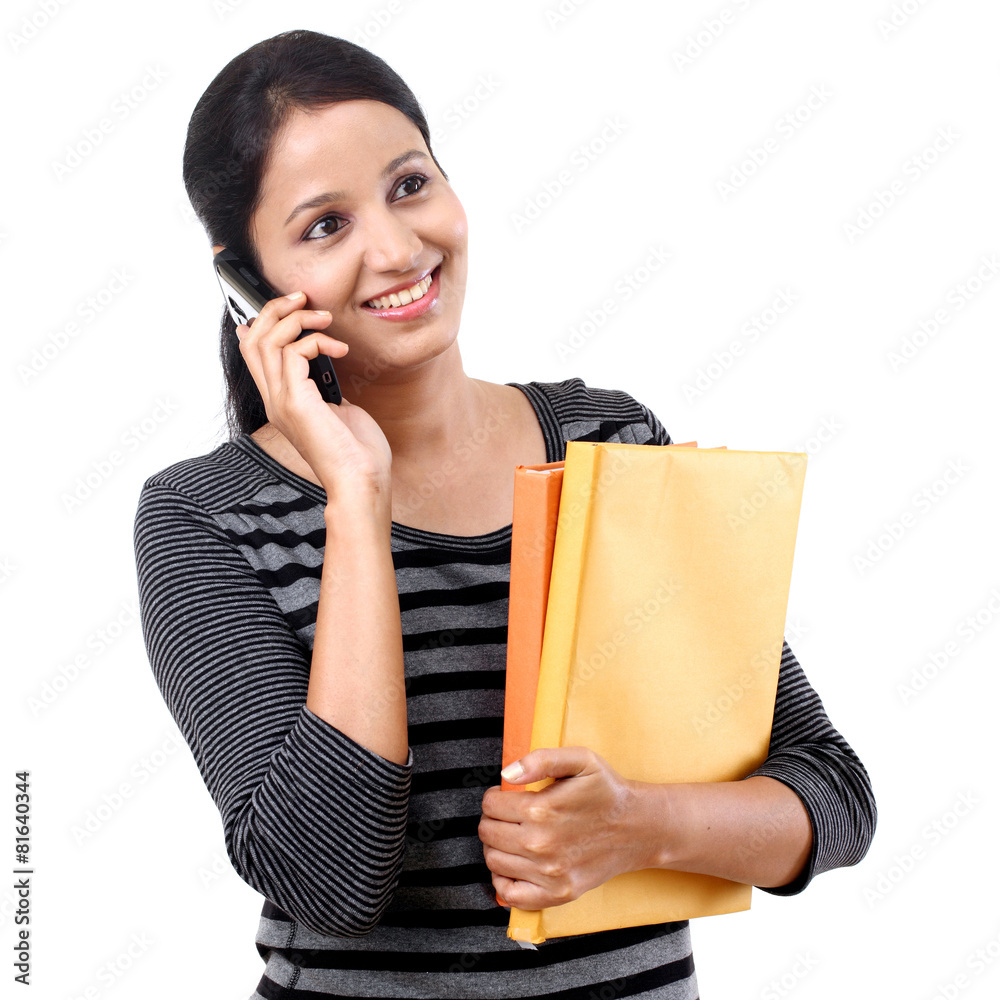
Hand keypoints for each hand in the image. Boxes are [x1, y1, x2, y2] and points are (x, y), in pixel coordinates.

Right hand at [236, 291, 390, 496]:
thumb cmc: (357, 452)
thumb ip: (325, 389)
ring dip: (298, 318)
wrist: (360, 480)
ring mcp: (281, 401)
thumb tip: (326, 369)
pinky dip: (317, 341)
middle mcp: (274, 400)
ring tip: (325, 317)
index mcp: (281, 402)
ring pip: (267, 340)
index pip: (253, 354)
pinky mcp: (296, 402)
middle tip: (303, 298)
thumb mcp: (338, 411)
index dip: (260, 323)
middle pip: (253, 339)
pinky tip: (339, 350)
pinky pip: (294, 352)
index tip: (286, 305)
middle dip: (275, 310)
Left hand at [478, 746, 647, 909]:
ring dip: (496, 846)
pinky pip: (512, 895)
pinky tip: (513, 865)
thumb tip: (508, 773)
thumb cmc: (607, 791)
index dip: (495, 797)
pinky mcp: (558, 893)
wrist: (638, 827)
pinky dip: (503, 881)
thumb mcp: (580, 760)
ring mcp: (549, 873)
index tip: (505, 796)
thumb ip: (540, 759)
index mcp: (541, 809)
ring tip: (512, 835)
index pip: (491, 805)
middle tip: (508, 815)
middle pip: (488, 833)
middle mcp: (541, 844)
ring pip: (494, 861)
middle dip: (492, 820)